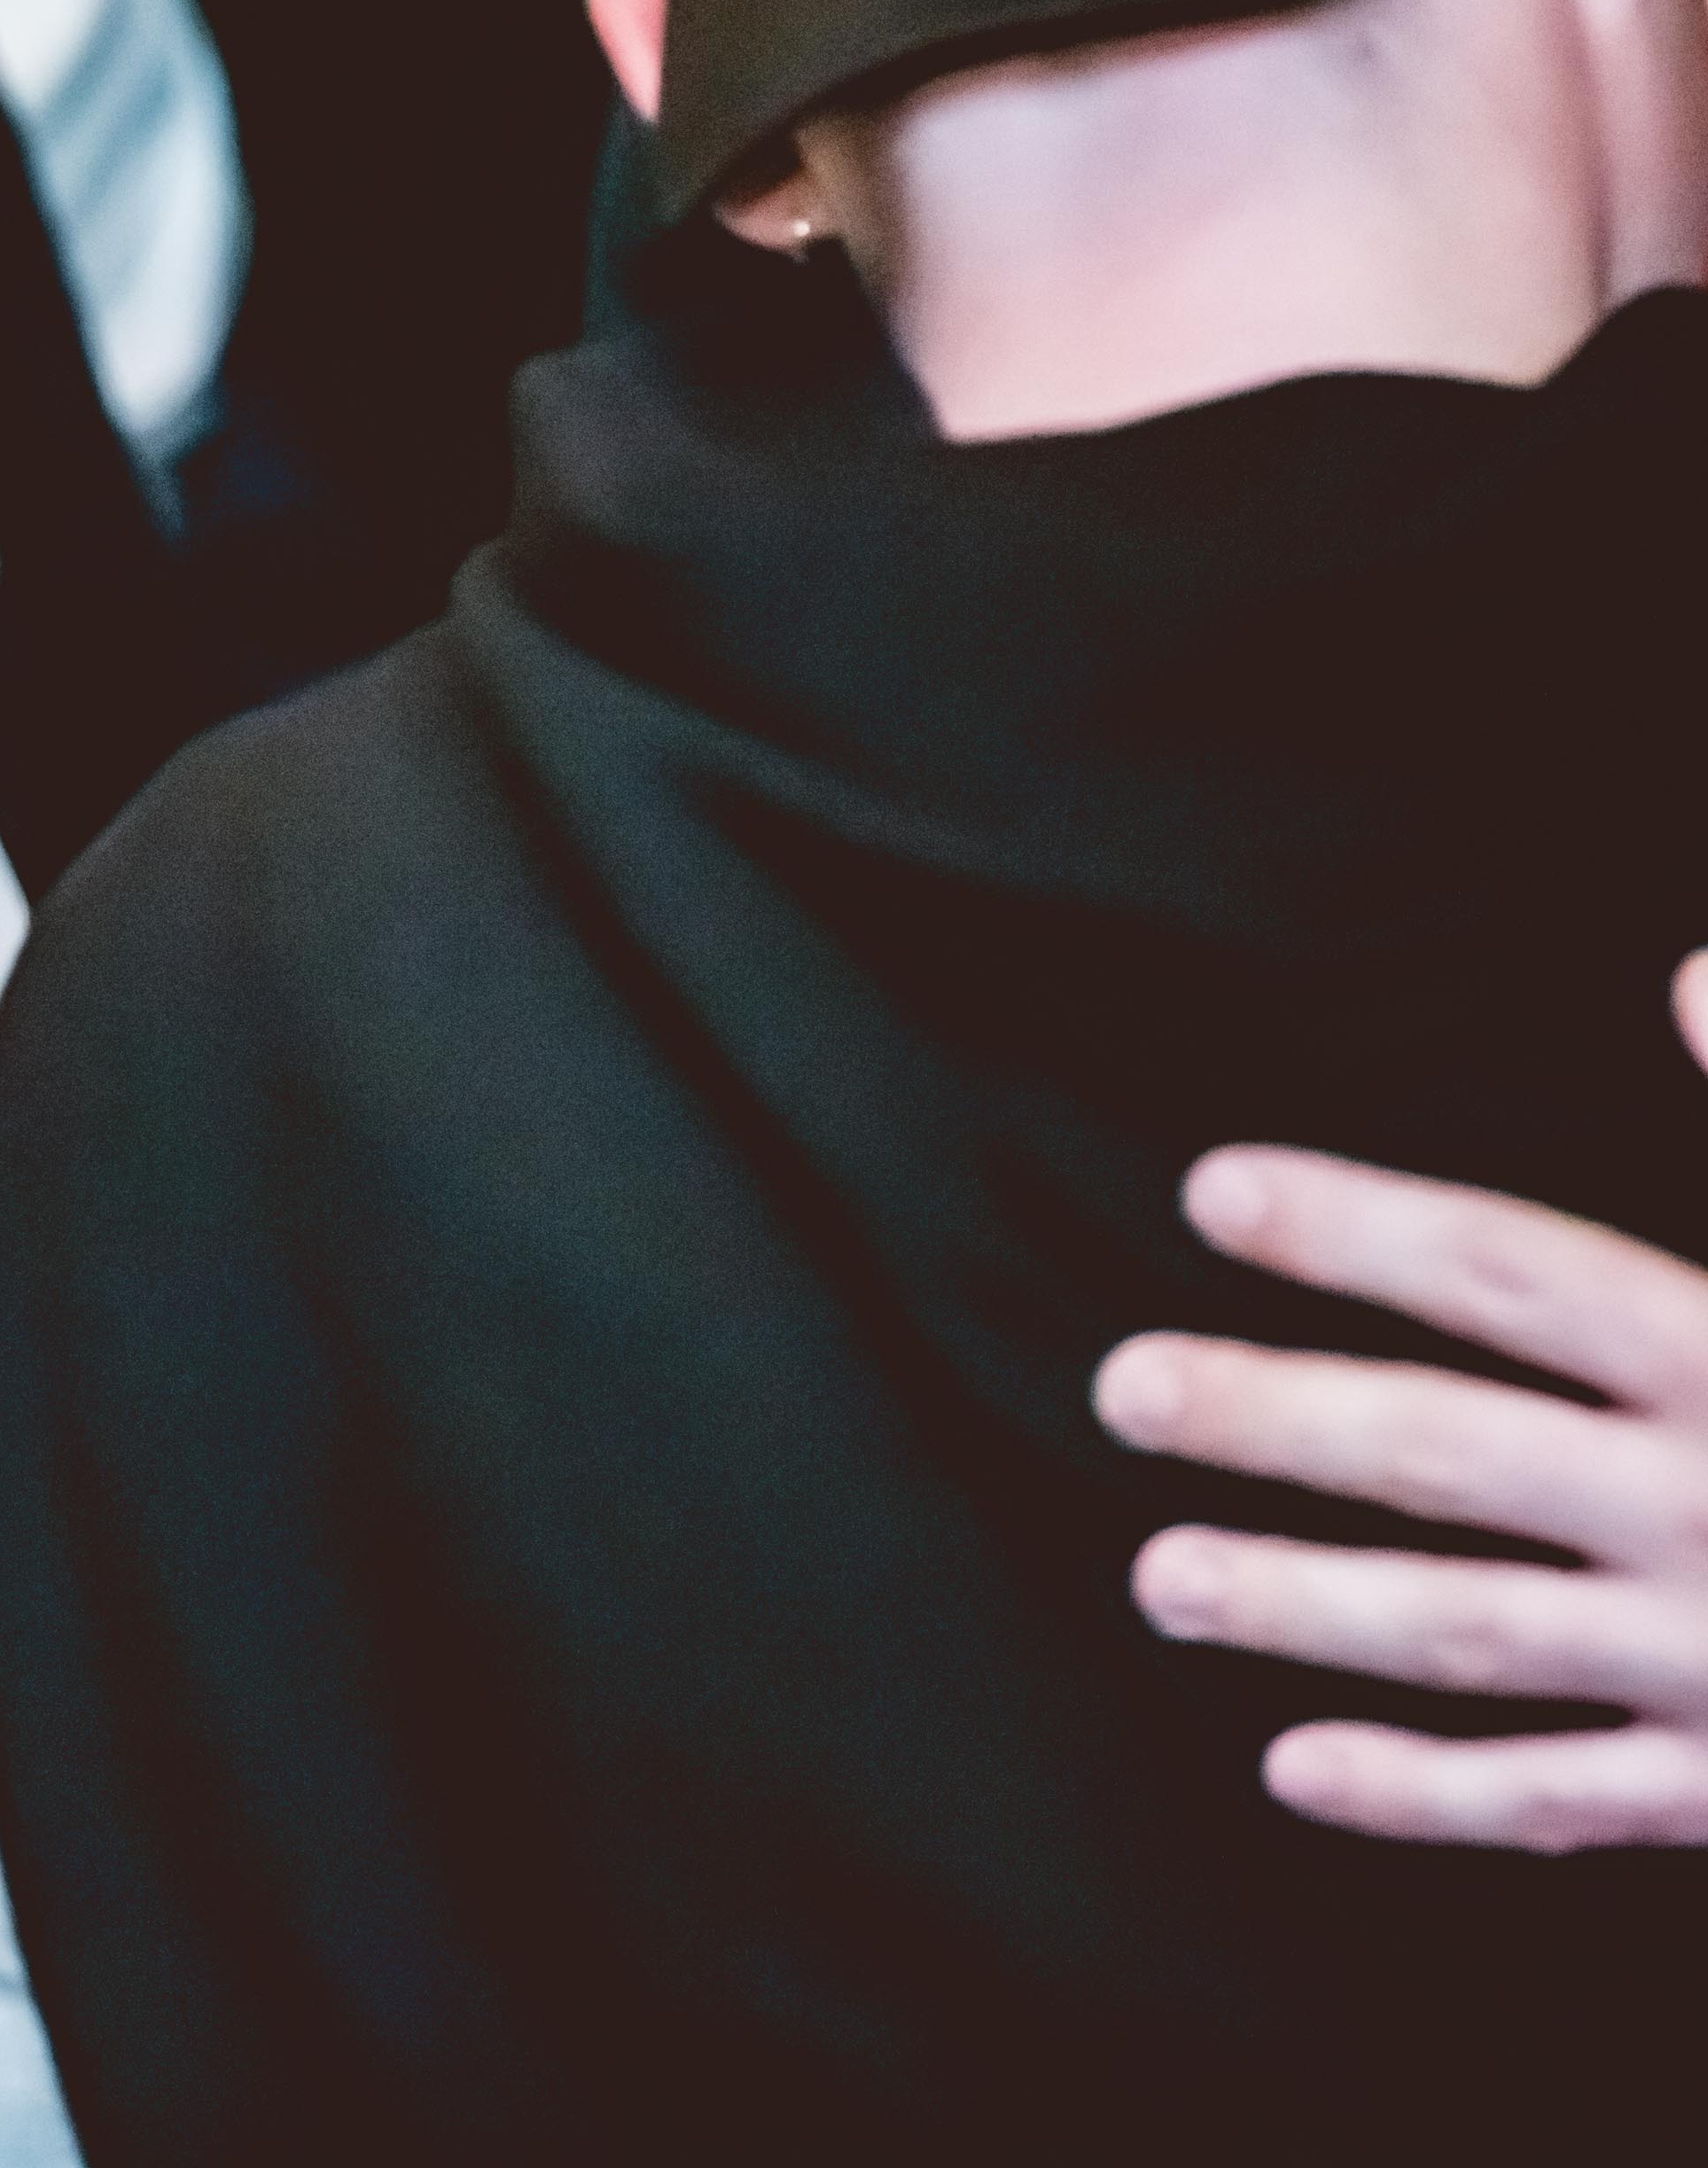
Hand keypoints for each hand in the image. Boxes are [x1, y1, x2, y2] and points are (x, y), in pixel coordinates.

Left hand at [1093, 962, 1707, 1851]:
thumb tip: (1695, 966)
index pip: (1518, 1274)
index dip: (1359, 1228)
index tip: (1214, 1195)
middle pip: (1448, 1458)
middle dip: (1271, 1422)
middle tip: (1116, 1391)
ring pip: (1473, 1635)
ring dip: (1301, 1604)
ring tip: (1154, 1577)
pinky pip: (1570, 1800)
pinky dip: (1429, 1793)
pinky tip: (1294, 1768)